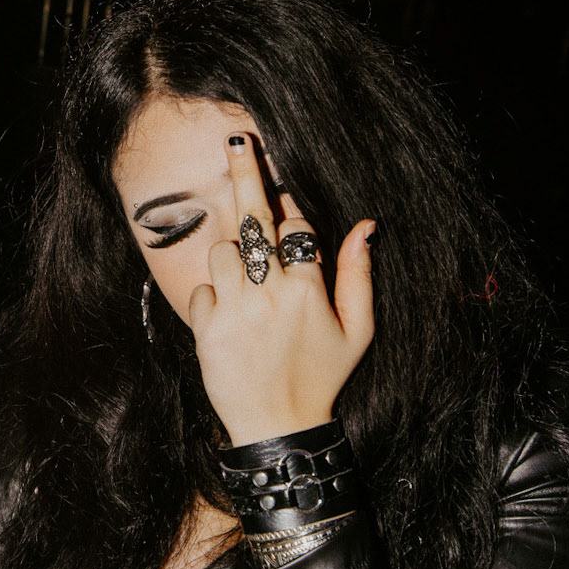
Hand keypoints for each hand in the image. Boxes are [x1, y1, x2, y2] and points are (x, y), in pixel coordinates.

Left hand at [189, 133, 373, 442]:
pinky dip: (213, 297)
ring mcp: (235, 309)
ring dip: (234, 259)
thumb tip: (367, 224)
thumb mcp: (357, 330)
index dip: (290, 217)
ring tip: (248, 288)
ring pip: (223, 251)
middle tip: (237, 141)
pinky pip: (202, 288)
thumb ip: (359, 274)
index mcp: (308, 289)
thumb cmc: (322, 376)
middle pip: (254, 219)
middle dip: (246, 174)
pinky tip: (231, 321)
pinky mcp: (206, 328)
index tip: (285, 206)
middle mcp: (270, 293)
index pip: (294, 226)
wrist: (278, 427)